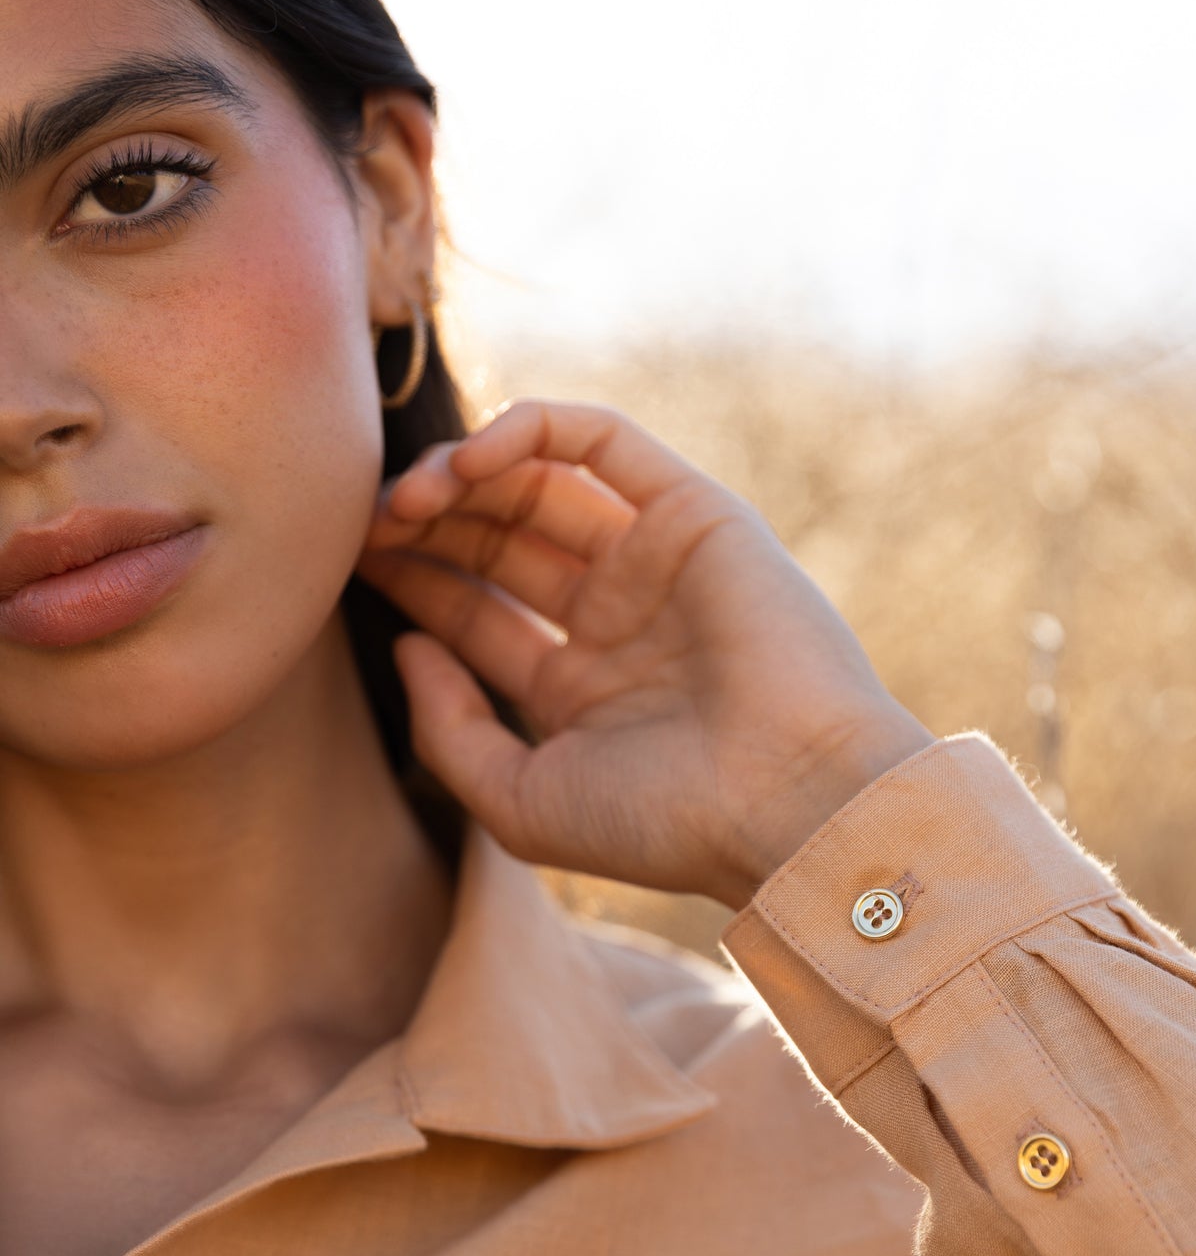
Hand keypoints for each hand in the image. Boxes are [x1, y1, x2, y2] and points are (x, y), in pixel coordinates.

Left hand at [357, 402, 932, 910]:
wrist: (785, 802)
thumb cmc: (661, 823)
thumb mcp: (518, 800)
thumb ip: (450, 729)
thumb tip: (406, 647)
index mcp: (583, 687)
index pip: (476, 611)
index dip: (410, 578)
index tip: (350, 562)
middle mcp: (620, 617)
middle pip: (499, 539)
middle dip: (428, 522)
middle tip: (368, 522)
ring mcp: (657, 561)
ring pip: (538, 483)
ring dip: (463, 475)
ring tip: (408, 499)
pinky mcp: (695, 512)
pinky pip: (601, 440)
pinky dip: (529, 431)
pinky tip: (470, 464)